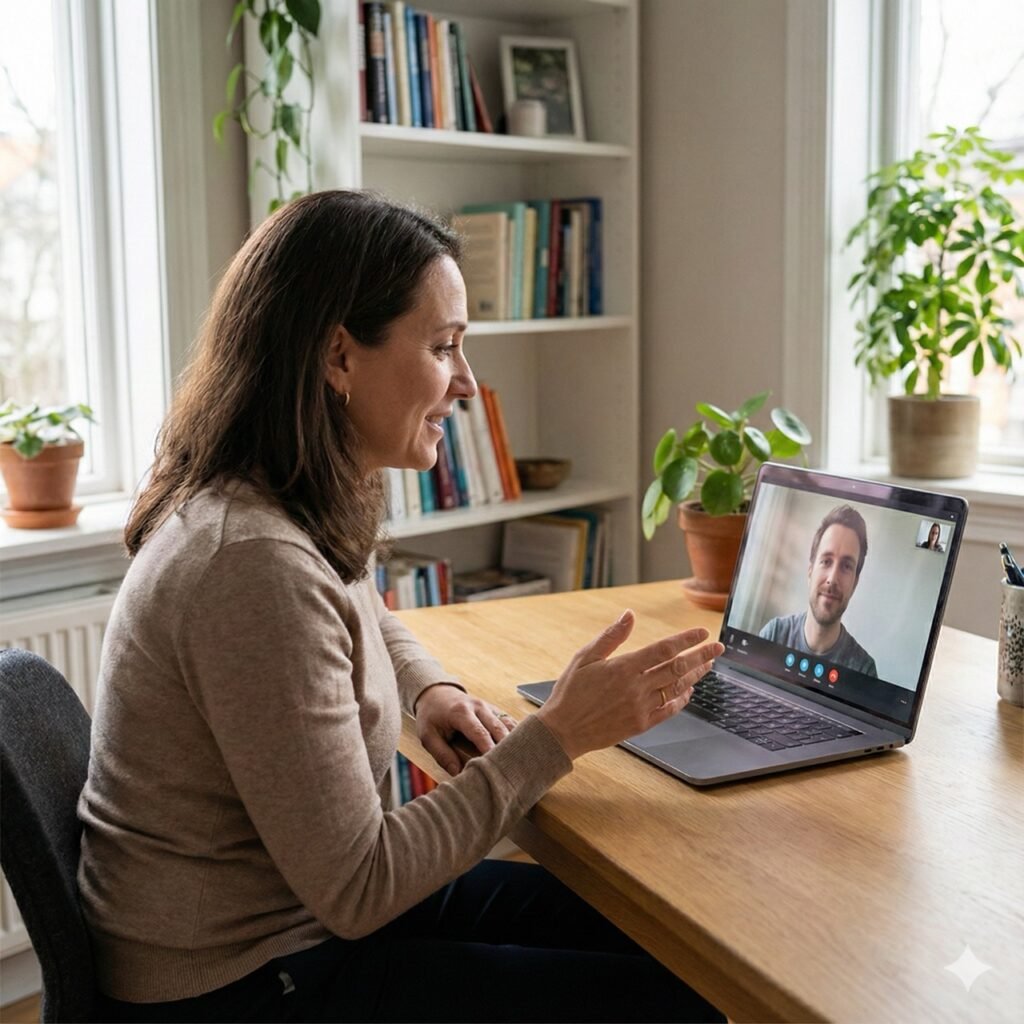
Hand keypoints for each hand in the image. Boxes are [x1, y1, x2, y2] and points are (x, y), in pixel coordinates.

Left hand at [414, 683, 516, 776]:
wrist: (436, 693)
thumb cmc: (431, 716)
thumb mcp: (427, 735)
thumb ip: (442, 754)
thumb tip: (458, 773)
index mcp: (461, 712)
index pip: (480, 733)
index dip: (490, 750)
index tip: (496, 767)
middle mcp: (479, 707)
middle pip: (499, 729)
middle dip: (506, 748)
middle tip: (511, 768)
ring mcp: (488, 707)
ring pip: (508, 724)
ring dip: (514, 742)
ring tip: (520, 761)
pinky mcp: (494, 710)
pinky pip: (509, 722)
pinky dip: (516, 735)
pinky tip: (520, 749)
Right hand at [535, 610, 723, 760]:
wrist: (563, 731)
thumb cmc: (570, 691)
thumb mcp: (585, 657)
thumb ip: (610, 636)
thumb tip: (629, 615)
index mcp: (624, 667)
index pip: (664, 649)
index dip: (686, 640)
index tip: (702, 632)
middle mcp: (637, 687)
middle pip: (677, 667)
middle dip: (701, 655)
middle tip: (718, 647)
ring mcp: (641, 708)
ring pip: (676, 687)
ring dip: (695, 675)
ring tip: (708, 665)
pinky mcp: (641, 724)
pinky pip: (668, 710)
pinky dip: (681, 699)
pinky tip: (688, 691)